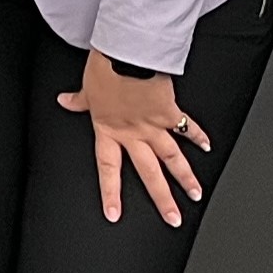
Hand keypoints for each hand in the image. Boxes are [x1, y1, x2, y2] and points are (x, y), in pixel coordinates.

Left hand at [58, 51, 208, 226]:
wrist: (126, 53)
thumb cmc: (105, 67)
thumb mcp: (87, 87)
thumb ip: (79, 101)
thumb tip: (64, 101)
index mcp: (109, 129)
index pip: (108, 168)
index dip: (110, 192)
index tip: (114, 214)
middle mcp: (133, 133)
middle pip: (149, 173)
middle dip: (162, 199)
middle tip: (173, 219)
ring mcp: (153, 125)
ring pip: (172, 158)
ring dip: (186, 177)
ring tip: (196, 195)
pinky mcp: (169, 111)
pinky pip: (185, 126)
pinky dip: (198, 135)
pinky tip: (208, 147)